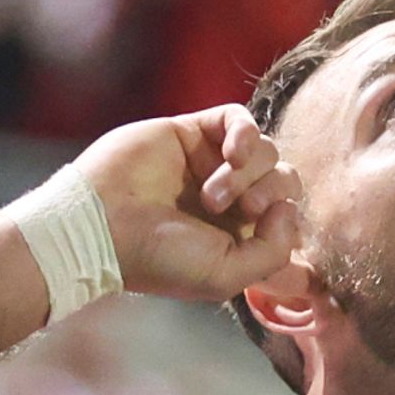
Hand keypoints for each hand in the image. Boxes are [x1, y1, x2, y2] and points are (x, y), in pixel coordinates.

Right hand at [73, 104, 305, 301]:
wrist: (103, 224)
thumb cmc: (160, 258)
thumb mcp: (226, 276)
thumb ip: (273, 252)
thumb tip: (289, 209)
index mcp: (242, 235)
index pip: (291, 217)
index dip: (291, 223)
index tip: (265, 233)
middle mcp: (232, 199)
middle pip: (285, 181)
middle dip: (273, 194)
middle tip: (245, 210)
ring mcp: (212, 163)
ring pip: (267, 151)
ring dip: (250, 173)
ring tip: (213, 195)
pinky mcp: (193, 132)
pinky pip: (239, 118)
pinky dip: (246, 133)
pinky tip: (231, 153)